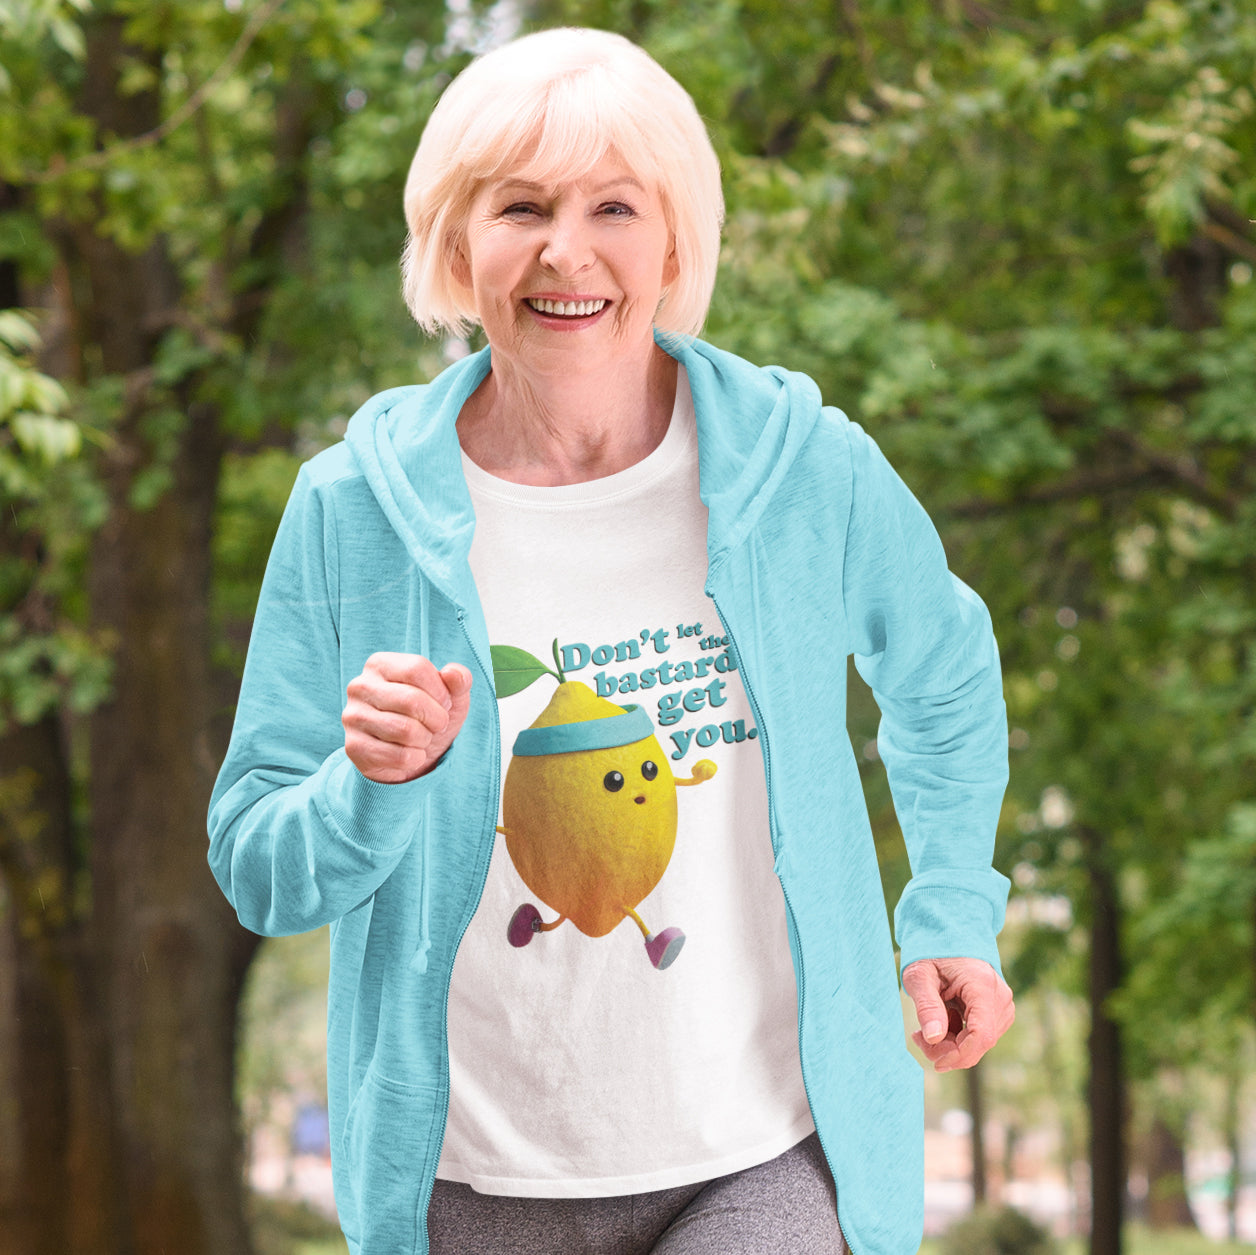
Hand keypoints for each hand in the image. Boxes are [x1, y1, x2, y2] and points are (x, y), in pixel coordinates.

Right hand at [342, 653, 472, 782]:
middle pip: (412, 700)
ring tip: (422, 738)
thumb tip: (453, 674)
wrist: (410, 756)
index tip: (445, 703)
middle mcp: (360, 686)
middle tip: (437, 725)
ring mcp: (353, 717)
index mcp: (379, 664)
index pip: (417, 668)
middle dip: (437, 718)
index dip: (441, 691)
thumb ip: (459, 679)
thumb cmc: (429, 715)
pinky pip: (399, 756)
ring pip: (406, 730)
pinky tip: (410, 754)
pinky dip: (415, 758)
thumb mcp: (451, 694)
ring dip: (425, 739)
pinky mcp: (354, 747)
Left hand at [901, 957, 1013, 1072]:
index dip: (960, 1055)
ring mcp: (1002, 1004)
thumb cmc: (930, 952)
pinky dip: (959, 1036)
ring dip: (952, 1044)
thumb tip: (933, 1039)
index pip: (982, 1035)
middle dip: (949, 1050)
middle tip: (917, 1038)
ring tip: (925, 1027)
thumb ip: (926, 1005)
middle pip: (981, 1042)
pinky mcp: (998, 1010)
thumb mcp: (918, 974)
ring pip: (981, 1042)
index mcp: (982, 985)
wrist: (947, 935)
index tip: (935, 1061)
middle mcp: (1000, 996)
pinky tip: (941, 1020)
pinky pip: (980, 1035)